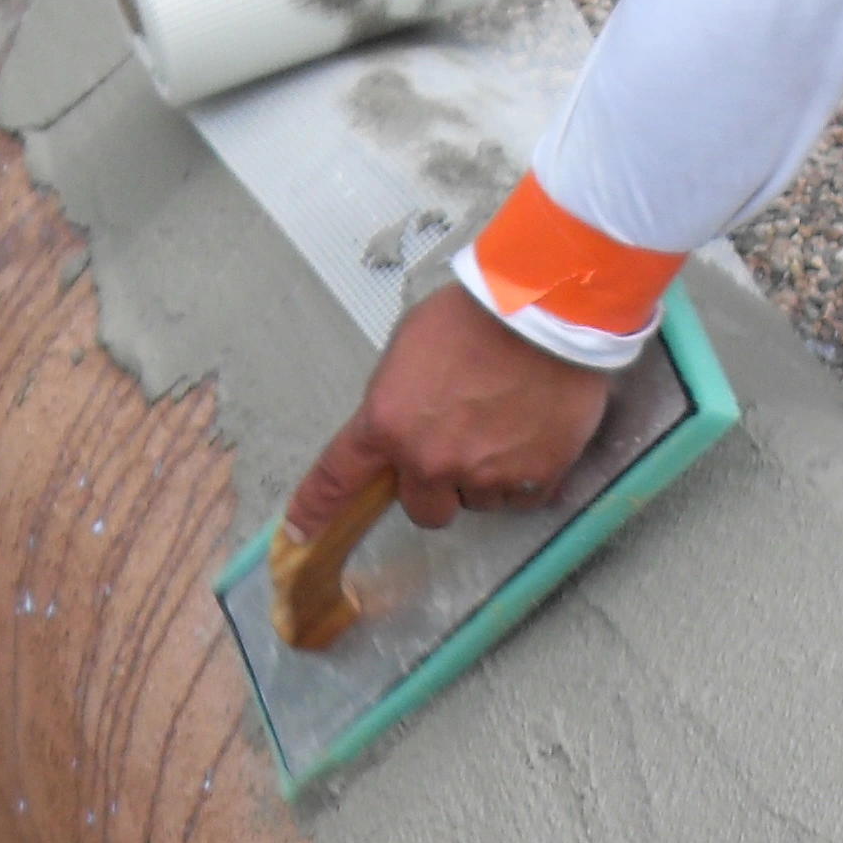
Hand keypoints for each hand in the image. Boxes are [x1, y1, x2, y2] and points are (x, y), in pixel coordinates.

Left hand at [283, 282, 612, 540]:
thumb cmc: (473, 315)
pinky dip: (526, 475)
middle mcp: (430, 460)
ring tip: (507, 426)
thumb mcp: (410, 346)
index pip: (338, 477)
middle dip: (437, 487)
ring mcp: (484, 474)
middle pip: (423, 510)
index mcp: (387, 423)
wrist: (544, 310)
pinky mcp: (534, 477)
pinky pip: (521, 497)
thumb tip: (402, 425)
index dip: (315, 508)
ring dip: (485, 477)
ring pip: (476, 501)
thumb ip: (397, 398)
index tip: (298, 532)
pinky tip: (533, 435)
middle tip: (461, 449)